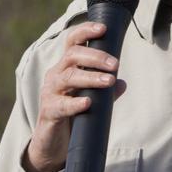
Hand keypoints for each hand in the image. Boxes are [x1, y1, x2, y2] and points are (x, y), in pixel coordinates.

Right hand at [24, 22, 125, 171]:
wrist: (52, 143)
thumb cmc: (72, 115)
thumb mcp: (91, 99)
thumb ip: (106, 91)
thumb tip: (123, 83)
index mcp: (65, 67)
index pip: (72, 42)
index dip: (85, 31)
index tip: (103, 28)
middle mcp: (56, 75)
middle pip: (72, 56)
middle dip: (95, 57)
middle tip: (116, 64)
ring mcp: (50, 93)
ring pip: (68, 78)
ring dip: (90, 77)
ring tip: (109, 80)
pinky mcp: (49, 112)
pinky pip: (61, 105)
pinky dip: (75, 103)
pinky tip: (88, 103)